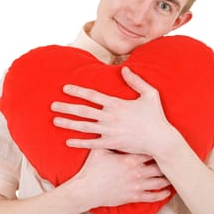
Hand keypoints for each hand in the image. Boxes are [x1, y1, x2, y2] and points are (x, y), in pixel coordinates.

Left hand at [51, 66, 182, 156]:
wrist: (161, 140)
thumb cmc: (156, 116)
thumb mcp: (150, 94)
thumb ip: (136, 80)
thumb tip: (124, 69)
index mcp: (116, 104)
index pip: (92, 95)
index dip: (77, 91)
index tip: (65, 89)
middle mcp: (109, 117)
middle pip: (82, 111)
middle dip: (66, 107)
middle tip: (52, 105)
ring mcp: (109, 132)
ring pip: (83, 127)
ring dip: (68, 123)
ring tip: (55, 121)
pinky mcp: (111, 144)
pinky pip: (91, 144)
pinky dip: (79, 143)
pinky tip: (68, 142)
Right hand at [70, 149, 170, 209]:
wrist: (87, 190)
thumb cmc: (93, 169)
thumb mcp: (100, 150)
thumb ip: (107, 139)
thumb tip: (109, 126)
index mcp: (130, 159)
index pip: (150, 151)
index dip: (157, 147)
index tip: (162, 143)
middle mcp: (137, 172)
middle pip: (159, 166)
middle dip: (165, 162)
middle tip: (172, 158)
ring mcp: (137, 185)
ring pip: (159, 182)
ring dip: (167, 178)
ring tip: (173, 174)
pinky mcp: (134, 196)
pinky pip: (152, 196)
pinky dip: (162, 194)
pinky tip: (167, 192)